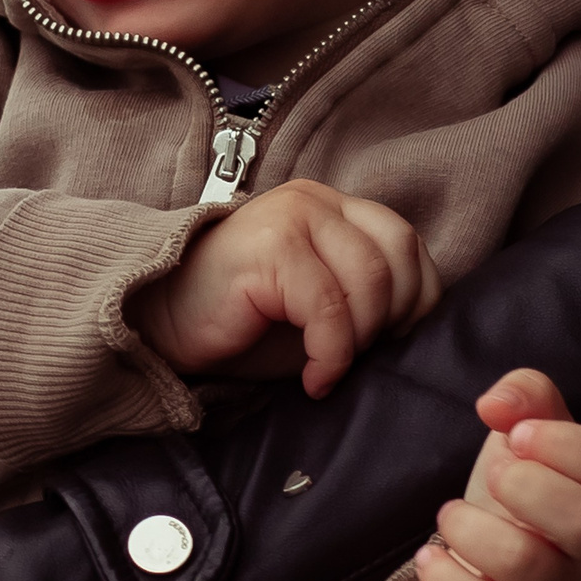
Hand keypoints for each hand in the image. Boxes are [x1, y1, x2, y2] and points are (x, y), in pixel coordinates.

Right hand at [130, 179, 440, 398]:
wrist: (161, 326)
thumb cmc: (239, 325)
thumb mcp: (317, 308)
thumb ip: (365, 300)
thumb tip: (419, 329)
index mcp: (335, 209)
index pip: (408, 244)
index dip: (416, 302)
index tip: (389, 347)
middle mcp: (318, 202)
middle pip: (399, 258)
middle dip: (392, 323)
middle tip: (358, 361)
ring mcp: (294, 217)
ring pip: (371, 282)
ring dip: (361, 341)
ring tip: (330, 369)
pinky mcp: (272, 247)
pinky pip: (329, 307)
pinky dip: (331, 353)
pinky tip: (314, 378)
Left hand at [414, 368, 580, 580]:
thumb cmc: (523, 504)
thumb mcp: (531, 441)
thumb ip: (527, 399)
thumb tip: (496, 400)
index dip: (566, 444)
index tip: (517, 434)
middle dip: (527, 488)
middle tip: (493, 477)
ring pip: (526, 564)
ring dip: (470, 530)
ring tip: (451, 518)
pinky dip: (446, 579)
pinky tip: (432, 559)